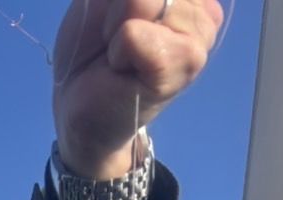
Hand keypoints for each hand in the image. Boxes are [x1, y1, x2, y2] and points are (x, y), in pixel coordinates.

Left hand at [53, 0, 223, 178]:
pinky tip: (124, 70)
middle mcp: (202, 9)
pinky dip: (118, 50)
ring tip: (121, 55)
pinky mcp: (186, 61)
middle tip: (118, 41)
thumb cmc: (91, 49)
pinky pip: (133, 32)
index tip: (119, 19)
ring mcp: (199, 35)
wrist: (80, 106)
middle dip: (118, 7)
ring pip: (142, 0)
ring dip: (116, 29)